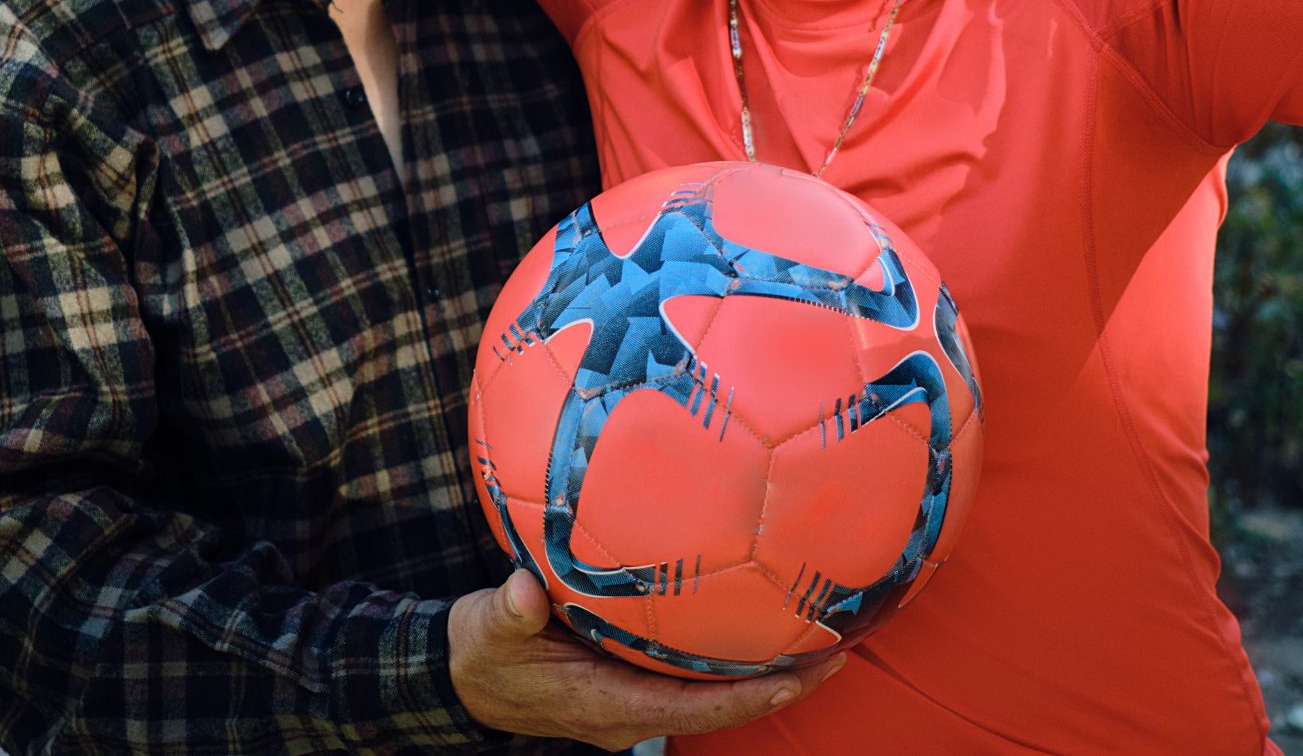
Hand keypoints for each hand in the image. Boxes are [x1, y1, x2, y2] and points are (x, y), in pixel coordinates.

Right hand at [447, 570, 845, 746]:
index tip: (799, 677)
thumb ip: (508, 612)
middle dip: (780, 685)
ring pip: (714, 694)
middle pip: (721, 707)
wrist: (465, 676)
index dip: (748, 697)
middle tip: (837, 650)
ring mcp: (635, 699)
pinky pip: (695, 677)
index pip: (693, 709)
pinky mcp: (633, 680)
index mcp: (606, 705)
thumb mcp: (487, 630)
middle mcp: (631, 711)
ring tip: (819, 637)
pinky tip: (761, 622)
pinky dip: (733, 657)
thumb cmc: (480, 652)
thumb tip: (524, 590)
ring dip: (765, 672)